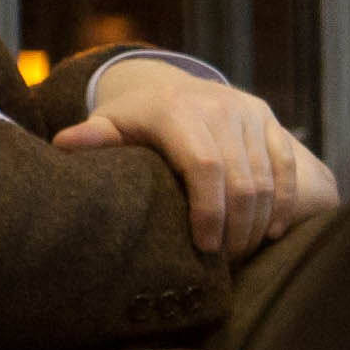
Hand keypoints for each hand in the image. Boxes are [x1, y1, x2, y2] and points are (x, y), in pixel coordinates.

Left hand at [63, 60, 337, 259]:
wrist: (173, 87)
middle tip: (223, 263)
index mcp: (176, 109)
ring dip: (258, 223)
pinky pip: (286, 167)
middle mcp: (218, 106)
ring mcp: (248, 111)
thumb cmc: (135, 122)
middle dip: (236, 229)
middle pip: (241, 180)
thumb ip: (92, 138)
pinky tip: (272, 232)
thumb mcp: (110, 125)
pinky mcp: (269, 119)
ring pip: (266, 179)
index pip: (205, 166)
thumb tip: (63, 146)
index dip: (210, 211)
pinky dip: (284, 203)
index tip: (205, 249)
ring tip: (240, 254)